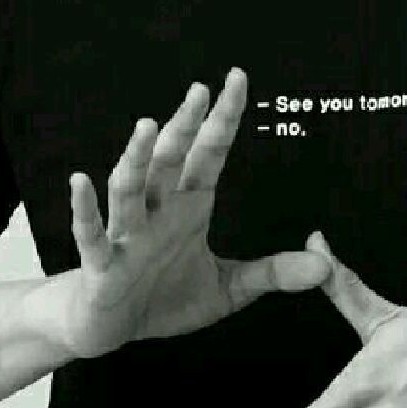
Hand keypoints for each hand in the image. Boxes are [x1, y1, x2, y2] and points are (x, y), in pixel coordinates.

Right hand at [59, 67, 331, 358]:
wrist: (110, 329)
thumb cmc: (164, 298)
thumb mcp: (230, 288)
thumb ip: (273, 273)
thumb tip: (326, 266)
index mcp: (188, 207)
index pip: (209, 153)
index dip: (223, 118)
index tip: (237, 79)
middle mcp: (157, 211)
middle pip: (171, 160)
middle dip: (185, 126)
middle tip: (200, 91)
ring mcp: (127, 235)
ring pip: (130, 189)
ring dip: (138, 158)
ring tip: (148, 127)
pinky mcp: (101, 264)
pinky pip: (92, 233)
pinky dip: (85, 208)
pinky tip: (80, 181)